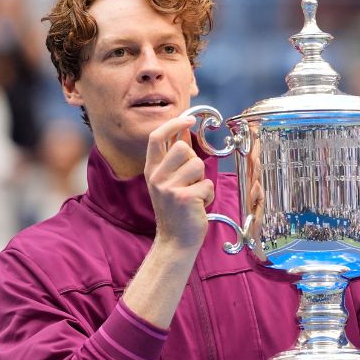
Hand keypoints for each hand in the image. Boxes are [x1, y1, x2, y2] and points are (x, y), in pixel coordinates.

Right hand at [145, 116, 212, 250]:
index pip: (156, 138)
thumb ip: (174, 161)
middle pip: (182, 148)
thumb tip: (184, 136)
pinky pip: (207, 185)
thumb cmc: (176, 211)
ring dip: (202, 180)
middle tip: (191, 180)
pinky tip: (198, 206)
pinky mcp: (184, 197)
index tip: (188, 119)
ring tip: (195, 194)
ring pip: (197, 165)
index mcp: (151, 170)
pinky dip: (208, 196)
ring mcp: (168, 187)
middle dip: (194, 161)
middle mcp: (156, 177)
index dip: (173, 125)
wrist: (174, 240)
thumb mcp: (168, 183)